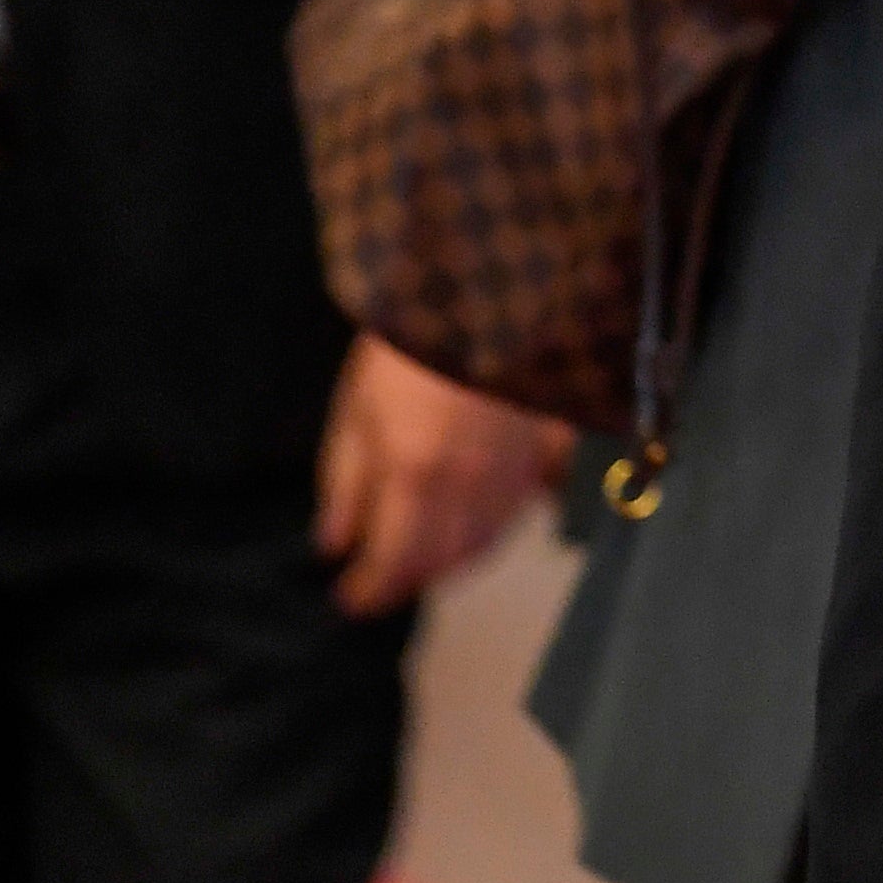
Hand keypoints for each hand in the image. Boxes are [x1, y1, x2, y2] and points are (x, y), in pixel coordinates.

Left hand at [315, 335, 570, 615]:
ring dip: (453, 560)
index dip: (370, 590)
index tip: (350, 599)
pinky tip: (479, 516)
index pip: (393, 562)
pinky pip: (527, 502)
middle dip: (410, 580)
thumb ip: (345, 483)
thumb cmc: (410, 337)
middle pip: (444, 561)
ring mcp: (516, 466)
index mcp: (416, 476)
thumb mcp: (355, 408)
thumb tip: (334, 543)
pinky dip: (500, 521)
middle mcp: (472, 485)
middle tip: (382, 583)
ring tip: (423, 557)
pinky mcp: (548, 443)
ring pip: (489, 539)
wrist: (485, 283)